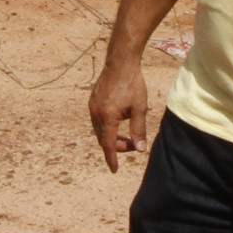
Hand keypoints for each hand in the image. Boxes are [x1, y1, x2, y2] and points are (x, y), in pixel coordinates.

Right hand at [88, 57, 148, 173]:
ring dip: (111, 137)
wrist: (120, 62)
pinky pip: (97, 120)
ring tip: (126, 136)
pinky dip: (106, 127)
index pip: (109, 144)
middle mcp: (96, 114)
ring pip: (99, 130)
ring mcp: (92, 107)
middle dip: (116, 146)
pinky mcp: (92, 101)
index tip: (114, 170)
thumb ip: (138, 130)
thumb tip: (140, 149)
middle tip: (132, 144)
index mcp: (107, 117)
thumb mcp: (139, 108)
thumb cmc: (132, 84)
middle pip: (103, 139)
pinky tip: (117, 123)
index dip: (112, 158)